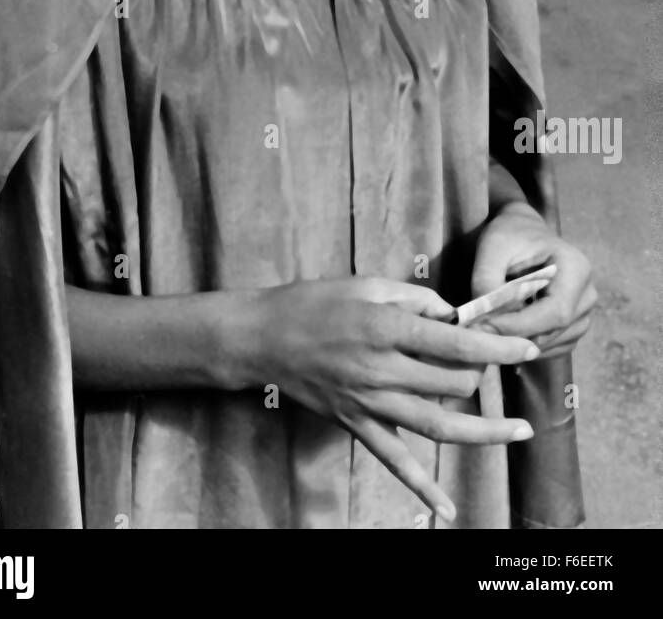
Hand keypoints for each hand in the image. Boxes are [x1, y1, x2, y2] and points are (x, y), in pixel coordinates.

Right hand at [252, 276, 540, 521]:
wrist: (266, 337)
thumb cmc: (316, 302)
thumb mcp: (368, 284)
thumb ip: (415, 298)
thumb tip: (453, 315)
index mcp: (387, 330)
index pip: (456, 343)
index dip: (498, 347)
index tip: (528, 346)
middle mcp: (383, 371)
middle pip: (454, 384)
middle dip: (482, 373)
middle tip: (492, 361)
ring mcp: (371, 403)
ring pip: (439, 426)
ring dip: (484, 432)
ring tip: (519, 431)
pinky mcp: (357, 424)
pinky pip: (396, 462)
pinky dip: (422, 489)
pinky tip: (447, 509)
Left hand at [472, 201, 596, 356]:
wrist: (523, 235)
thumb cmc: (509, 237)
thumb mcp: (492, 247)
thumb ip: (486, 279)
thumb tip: (484, 318)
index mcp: (577, 269)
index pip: (556, 312)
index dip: (519, 326)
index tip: (483, 326)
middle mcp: (587, 295)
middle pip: (555, 332)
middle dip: (514, 337)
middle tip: (479, 333)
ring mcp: (584, 315)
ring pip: (551, 345)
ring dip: (517, 344)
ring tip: (489, 328)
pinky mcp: (573, 329)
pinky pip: (549, 350)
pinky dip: (525, 346)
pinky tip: (504, 330)